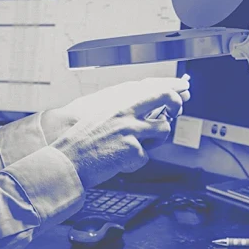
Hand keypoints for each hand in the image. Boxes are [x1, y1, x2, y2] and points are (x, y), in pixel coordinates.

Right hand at [43, 76, 189, 189]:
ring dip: (155, 140)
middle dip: (176, 103)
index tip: (181, 86)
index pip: (149, 87)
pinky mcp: (133, 149)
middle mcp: (125, 112)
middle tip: (176, 110)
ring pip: (162, 129)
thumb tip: (145, 113)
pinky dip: (135, 163)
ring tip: (134, 147)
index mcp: (116, 103)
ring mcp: (130, 130)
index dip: (169, 85)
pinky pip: (146, 156)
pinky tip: (119, 162)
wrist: (67, 162)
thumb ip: (121, 113)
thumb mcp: (99, 118)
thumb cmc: (80, 143)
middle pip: (164, 98)